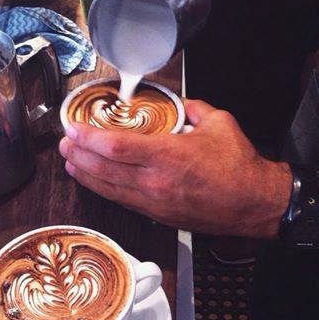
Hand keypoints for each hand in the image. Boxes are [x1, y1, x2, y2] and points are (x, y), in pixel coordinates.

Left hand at [59, 100, 290, 236]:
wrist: (254, 204)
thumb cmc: (239, 168)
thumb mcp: (219, 123)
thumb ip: (194, 108)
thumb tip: (182, 104)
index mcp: (168, 155)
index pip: (115, 147)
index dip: (88, 138)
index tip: (73, 128)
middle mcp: (155, 182)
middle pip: (104, 170)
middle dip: (78, 156)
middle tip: (65, 144)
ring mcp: (154, 202)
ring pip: (109, 189)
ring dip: (86, 176)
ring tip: (70, 163)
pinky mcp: (158, 215)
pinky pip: (123, 202)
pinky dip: (105, 191)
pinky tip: (97, 183)